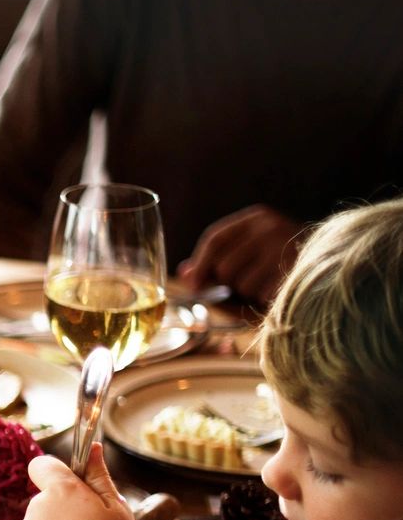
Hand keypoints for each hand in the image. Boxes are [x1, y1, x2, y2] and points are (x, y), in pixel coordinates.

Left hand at [177, 204, 300, 304]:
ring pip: (241, 283)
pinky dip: (265, 300)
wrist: (335, 269)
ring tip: (267, 285)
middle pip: (223, 266)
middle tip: (246, 285)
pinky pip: (261, 294)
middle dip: (227, 284)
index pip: (215, 237)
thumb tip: (184, 272)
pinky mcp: (296, 269)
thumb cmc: (281, 267)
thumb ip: (213, 265)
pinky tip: (280, 291)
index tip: (191, 283)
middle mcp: (270, 226)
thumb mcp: (247, 260)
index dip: (200, 262)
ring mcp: (285, 246)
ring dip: (248, 294)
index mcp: (256, 219)